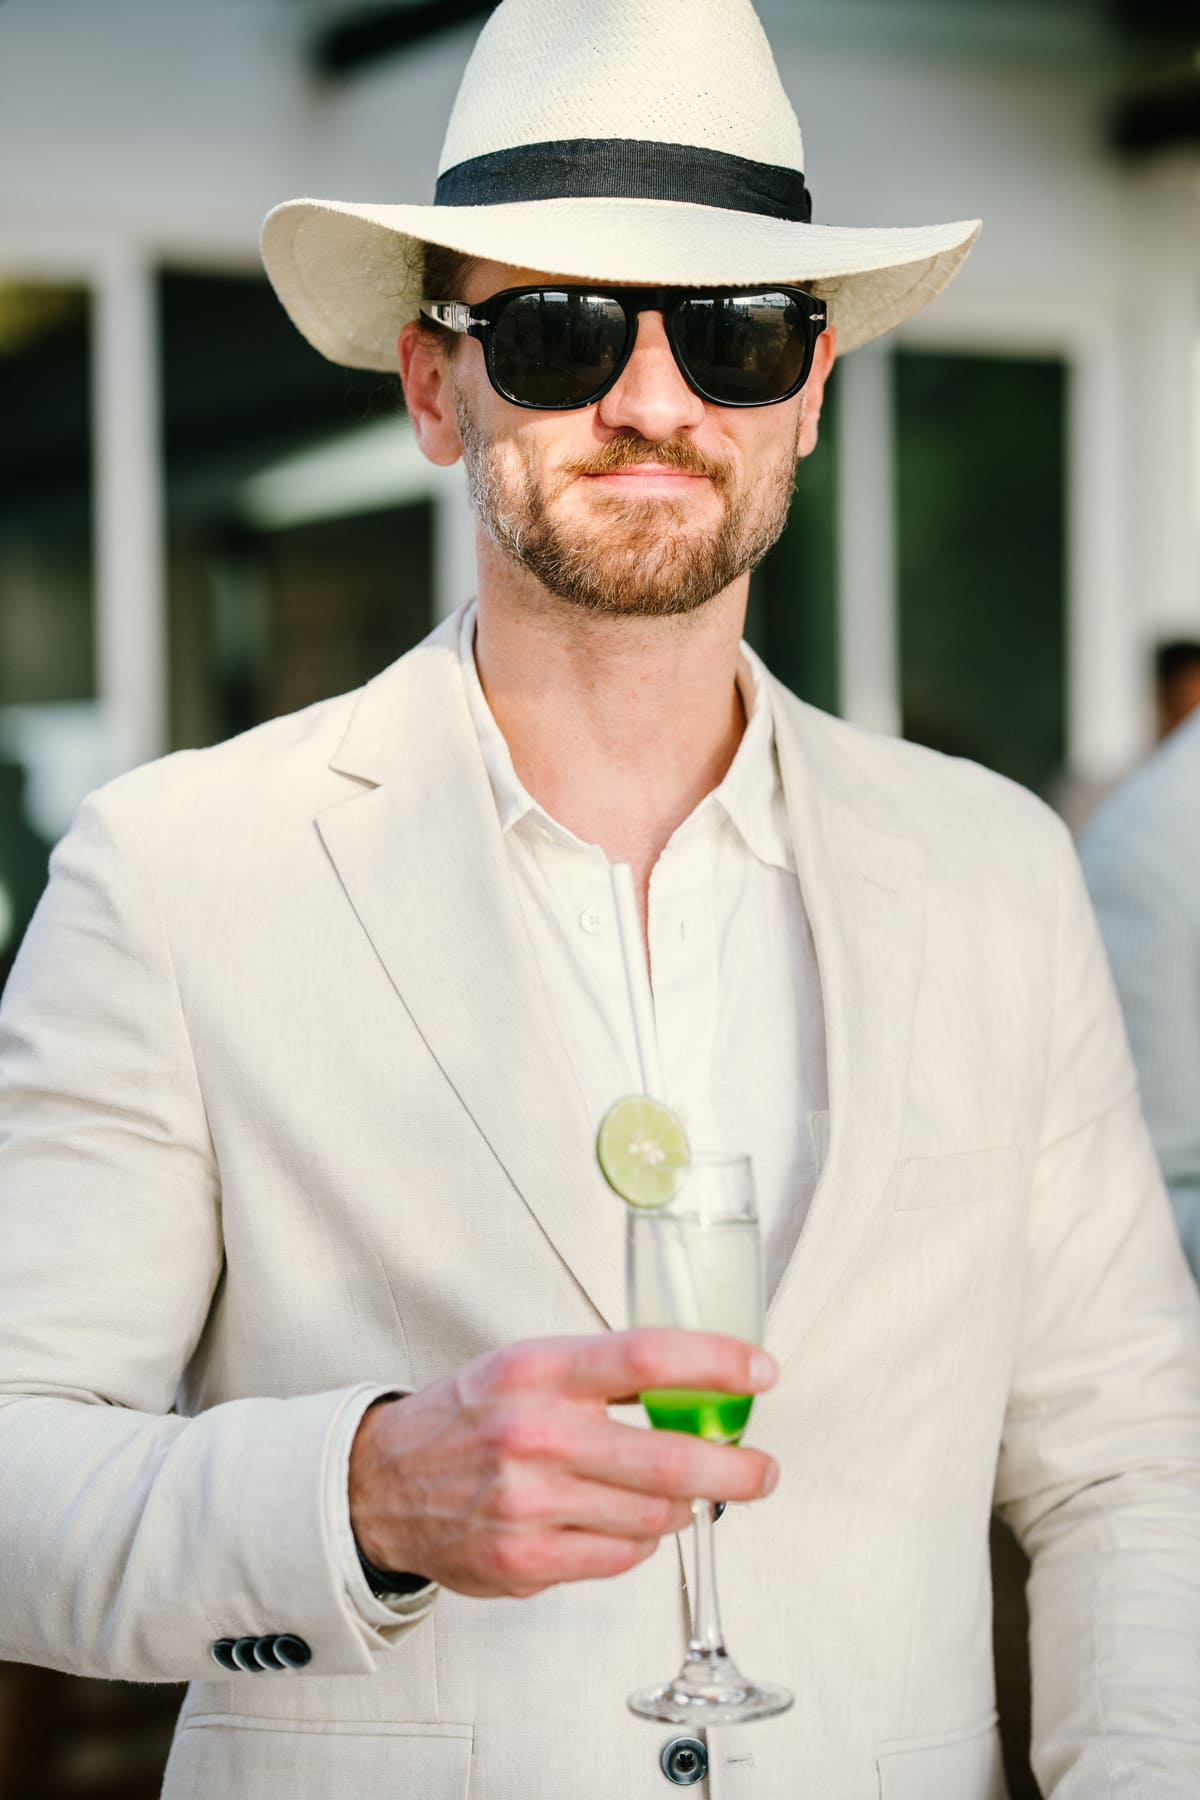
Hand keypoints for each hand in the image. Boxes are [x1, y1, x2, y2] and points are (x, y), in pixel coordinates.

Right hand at [348, 1329, 778, 1598]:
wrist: (382, 1482)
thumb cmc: (471, 1416)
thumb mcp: (530, 1365)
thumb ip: (607, 1373)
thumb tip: (702, 1380)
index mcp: (539, 1371)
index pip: (647, 1357)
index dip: (716, 1363)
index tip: (761, 1372)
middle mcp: (535, 1435)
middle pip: (667, 1459)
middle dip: (734, 1468)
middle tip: (762, 1469)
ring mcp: (529, 1504)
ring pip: (654, 1517)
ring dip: (684, 1508)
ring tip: (682, 1495)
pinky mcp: (524, 1560)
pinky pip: (621, 1558)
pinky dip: (641, 1542)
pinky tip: (628, 1523)